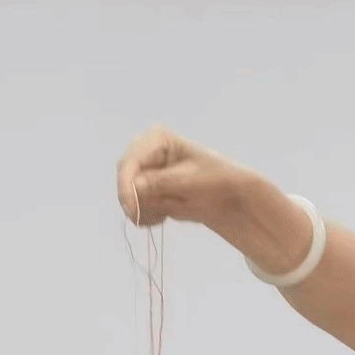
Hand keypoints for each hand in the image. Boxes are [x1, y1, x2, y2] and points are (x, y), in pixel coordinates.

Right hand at [116, 127, 247, 227]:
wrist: (229, 197)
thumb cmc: (216, 180)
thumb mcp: (190, 180)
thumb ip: (161, 183)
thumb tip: (135, 187)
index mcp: (157, 139)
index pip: (129, 162)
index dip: (126, 186)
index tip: (132, 209)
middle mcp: (146, 152)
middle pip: (124, 179)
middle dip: (137, 201)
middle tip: (157, 216)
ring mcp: (145, 172)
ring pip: (128, 197)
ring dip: (145, 210)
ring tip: (169, 212)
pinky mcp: (147, 190)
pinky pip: (135, 207)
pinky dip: (148, 215)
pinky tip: (165, 215)